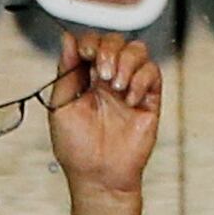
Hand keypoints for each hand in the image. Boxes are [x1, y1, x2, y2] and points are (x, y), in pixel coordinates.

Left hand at [47, 31, 159, 199]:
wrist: (98, 174)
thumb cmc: (76, 147)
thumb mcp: (61, 106)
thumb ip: (65, 72)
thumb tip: (67, 40)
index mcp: (84, 79)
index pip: (91, 44)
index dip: (91, 42)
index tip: (87, 53)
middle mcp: (107, 78)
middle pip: (116, 41)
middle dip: (109, 50)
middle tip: (101, 73)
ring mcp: (129, 86)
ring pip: (137, 50)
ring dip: (126, 63)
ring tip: (114, 87)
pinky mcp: (149, 97)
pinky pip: (152, 72)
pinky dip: (141, 81)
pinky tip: (129, 99)